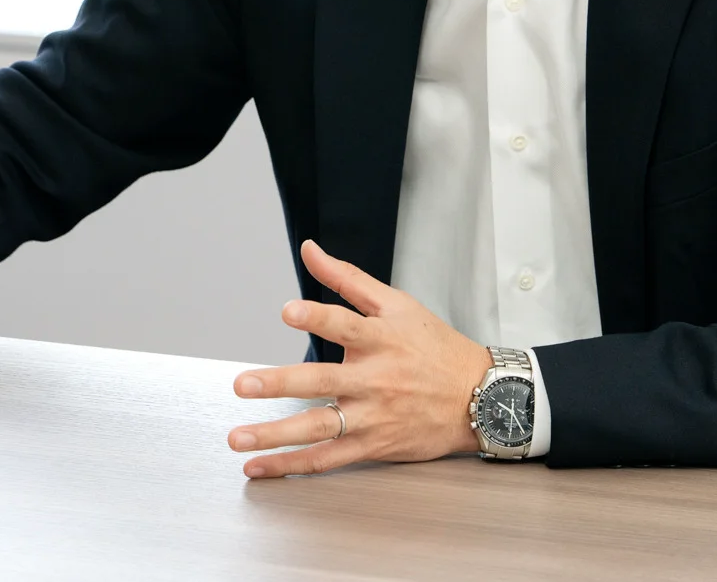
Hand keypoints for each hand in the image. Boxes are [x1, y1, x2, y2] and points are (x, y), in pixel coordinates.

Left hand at [227, 239, 491, 477]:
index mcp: (381, 339)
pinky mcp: (372, 445)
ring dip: (276, 436)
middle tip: (244, 384)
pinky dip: (292, 465)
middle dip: (280, 383)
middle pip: (323, 381)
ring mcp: (372, 416)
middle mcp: (375, 379)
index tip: (289, 311)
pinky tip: (260, 467)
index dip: (317, 317)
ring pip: (320, 427)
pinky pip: (327, 459)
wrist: (478, 398)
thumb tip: (310, 250)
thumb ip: (348, 278)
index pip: (346, 324)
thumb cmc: (435, 348)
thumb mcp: (398, 304)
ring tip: (238, 437)